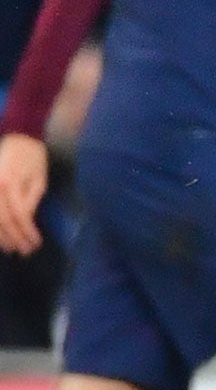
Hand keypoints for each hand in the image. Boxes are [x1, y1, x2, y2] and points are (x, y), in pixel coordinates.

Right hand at [0, 133, 48, 254]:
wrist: (18, 137)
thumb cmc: (33, 159)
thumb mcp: (39, 181)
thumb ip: (30, 202)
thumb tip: (26, 222)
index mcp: (10, 185)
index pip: (18, 216)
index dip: (26, 233)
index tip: (36, 244)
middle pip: (2, 221)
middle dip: (13, 239)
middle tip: (24, 252)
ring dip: (0, 236)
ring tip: (10, 248)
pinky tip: (0, 235)